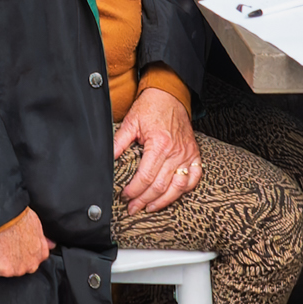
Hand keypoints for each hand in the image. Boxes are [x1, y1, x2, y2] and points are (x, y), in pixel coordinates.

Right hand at [0, 207, 51, 278]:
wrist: (7, 215)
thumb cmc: (19, 217)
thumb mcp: (39, 226)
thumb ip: (44, 238)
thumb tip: (52, 244)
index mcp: (41, 254)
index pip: (28, 255)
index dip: (14, 245)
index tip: (3, 239)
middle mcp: (30, 265)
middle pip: (12, 259)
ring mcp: (15, 268)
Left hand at [113, 91, 199, 213]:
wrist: (170, 95)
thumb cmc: (151, 107)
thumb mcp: (130, 122)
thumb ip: (118, 142)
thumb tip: (107, 158)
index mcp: (159, 144)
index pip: (145, 177)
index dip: (134, 190)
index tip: (125, 196)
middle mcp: (176, 152)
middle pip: (159, 186)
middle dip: (144, 200)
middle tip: (132, 207)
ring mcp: (187, 155)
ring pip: (177, 187)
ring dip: (163, 201)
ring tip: (149, 207)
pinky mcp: (194, 155)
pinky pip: (194, 178)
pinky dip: (184, 190)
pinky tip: (172, 196)